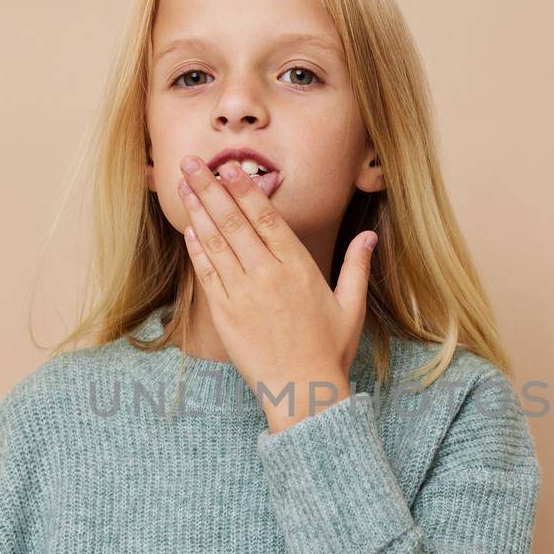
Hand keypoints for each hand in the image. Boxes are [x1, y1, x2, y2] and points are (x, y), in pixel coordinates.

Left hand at [175, 154, 378, 432]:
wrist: (302, 392)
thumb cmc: (329, 351)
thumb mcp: (351, 307)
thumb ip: (357, 266)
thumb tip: (370, 235)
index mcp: (298, 268)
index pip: (267, 218)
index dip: (246, 189)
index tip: (230, 166)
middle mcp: (267, 276)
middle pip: (234, 222)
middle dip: (211, 187)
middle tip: (192, 161)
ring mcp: (242, 295)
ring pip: (215, 243)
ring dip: (197, 210)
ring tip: (183, 184)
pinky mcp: (225, 315)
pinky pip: (206, 274)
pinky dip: (196, 250)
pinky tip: (188, 229)